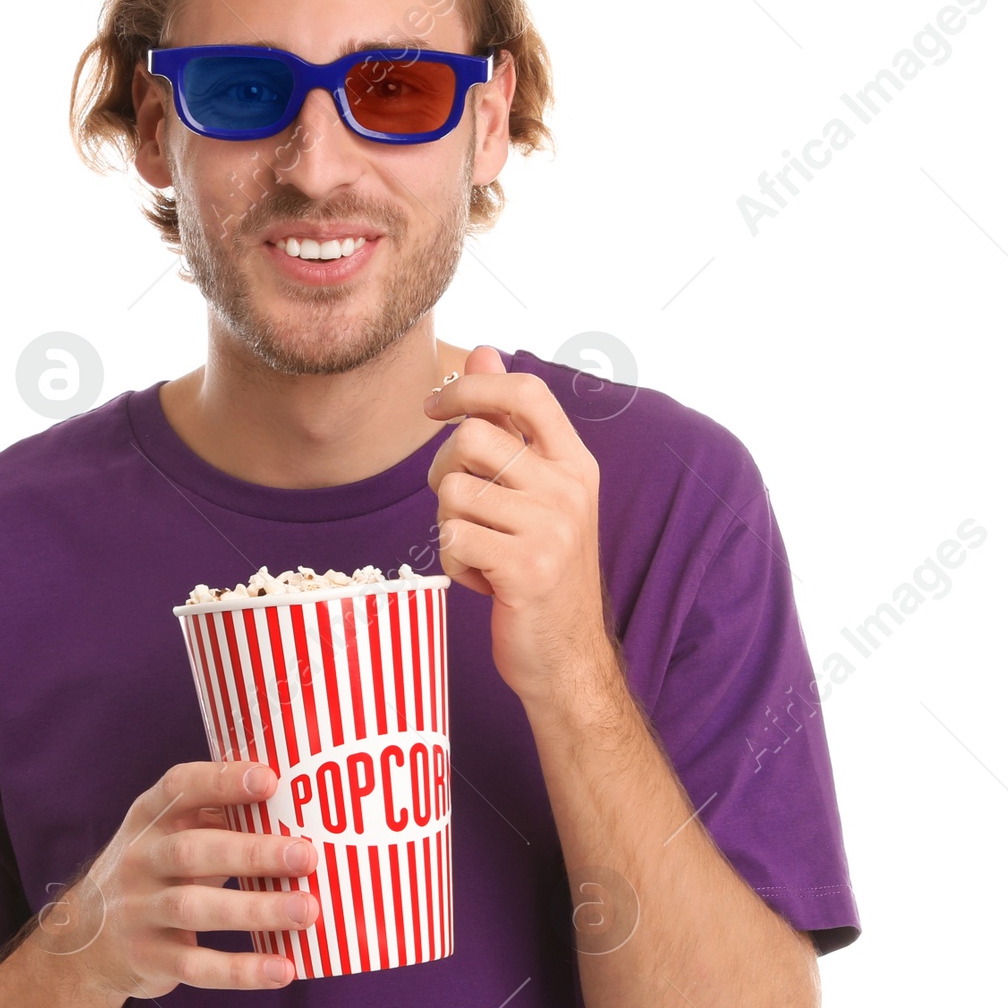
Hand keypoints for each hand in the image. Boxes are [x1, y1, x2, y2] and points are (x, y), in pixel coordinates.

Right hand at [42, 760, 318, 998]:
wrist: (89, 937)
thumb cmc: (160, 871)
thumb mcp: (173, 834)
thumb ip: (221, 817)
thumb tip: (303, 807)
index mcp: (151, 817)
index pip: (181, 788)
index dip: (223, 780)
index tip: (270, 780)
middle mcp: (140, 859)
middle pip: (193, 851)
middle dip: (252, 852)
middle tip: (306, 855)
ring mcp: (139, 910)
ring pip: (194, 908)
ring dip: (255, 909)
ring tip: (306, 910)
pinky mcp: (149, 957)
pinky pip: (196, 965)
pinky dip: (241, 970)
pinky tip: (282, 969)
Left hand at [424, 345, 618, 708]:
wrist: (566, 656)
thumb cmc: (540, 567)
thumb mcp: (534, 490)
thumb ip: (510, 423)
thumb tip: (483, 352)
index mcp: (574, 463)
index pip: (525, 393)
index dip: (471, 388)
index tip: (433, 407)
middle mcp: (569, 489)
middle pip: (471, 439)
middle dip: (443, 472)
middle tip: (464, 511)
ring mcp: (551, 530)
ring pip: (453, 492)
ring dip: (448, 525)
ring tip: (481, 551)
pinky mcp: (526, 570)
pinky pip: (452, 540)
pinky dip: (454, 565)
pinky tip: (482, 581)